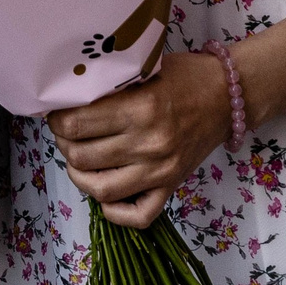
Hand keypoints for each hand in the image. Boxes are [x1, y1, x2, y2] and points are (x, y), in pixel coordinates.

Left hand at [47, 50, 233, 228]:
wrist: (228, 96)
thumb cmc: (186, 77)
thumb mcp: (146, 69)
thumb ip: (113, 85)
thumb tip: (71, 98)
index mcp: (141, 108)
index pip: (77, 124)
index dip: (57, 120)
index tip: (57, 113)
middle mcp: (149, 144)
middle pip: (82, 157)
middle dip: (64, 144)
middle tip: (65, 134)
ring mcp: (160, 171)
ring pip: (100, 189)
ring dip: (79, 175)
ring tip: (77, 160)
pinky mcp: (171, 187)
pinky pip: (137, 216)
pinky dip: (114, 211)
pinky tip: (105, 192)